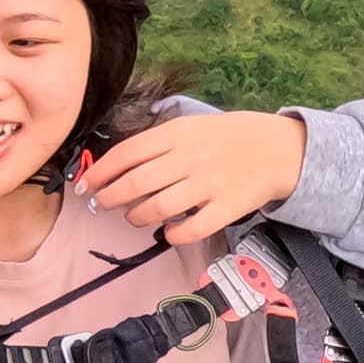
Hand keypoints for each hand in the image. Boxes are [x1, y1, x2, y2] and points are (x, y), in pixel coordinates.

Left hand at [79, 109, 305, 246]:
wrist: (277, 148)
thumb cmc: (225, 138)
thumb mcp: (190, 127)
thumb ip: (157, 145)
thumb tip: (115, 167)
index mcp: (178, 133)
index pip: (128, 153)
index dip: (100, 172)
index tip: (86, 186)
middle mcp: (191, 157)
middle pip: (137, 183)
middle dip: (111, 197)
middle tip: (103, 204)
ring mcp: (210, 183)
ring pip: (159, 207)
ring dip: (137, 216)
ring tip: (134, 217)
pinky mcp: (227, 208)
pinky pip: (191, 229)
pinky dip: (172, 235)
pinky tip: (168, 232)